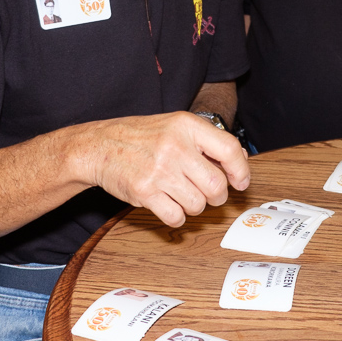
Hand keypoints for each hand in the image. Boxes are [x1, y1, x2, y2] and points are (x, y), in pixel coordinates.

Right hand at [82, 112, 249, 227]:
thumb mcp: (176, 126)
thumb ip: (208, 140)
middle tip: (210, 194)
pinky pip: (176, 216)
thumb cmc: (141, 136)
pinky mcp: (144, 192)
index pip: (229, 149)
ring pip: (198, 204)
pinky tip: (170, 205)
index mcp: (186, 126)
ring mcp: (159, 170)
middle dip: (218, 196)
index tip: (241, 182)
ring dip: (196, 206)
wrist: (100, 146)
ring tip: (184, 195)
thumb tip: (240, 160)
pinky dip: (177, 216)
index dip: (241, 170)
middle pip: (217, 184)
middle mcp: (175, 146)